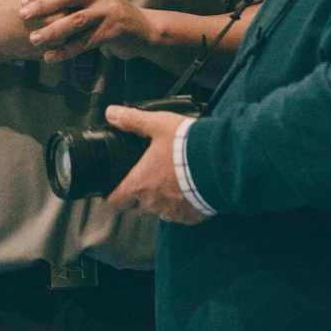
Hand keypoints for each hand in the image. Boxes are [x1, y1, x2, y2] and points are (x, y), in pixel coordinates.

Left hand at [19, 0, 150, 63]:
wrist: (141, 30)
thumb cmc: (108, 13)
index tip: (22, 0)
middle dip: (42, 5)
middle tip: (23, 15)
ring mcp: (109, 10)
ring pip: (75, 20)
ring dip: (52, 31)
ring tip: (34, 40)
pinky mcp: (113, 31)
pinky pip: (85, 42)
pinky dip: (66, 50)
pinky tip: (50, 57)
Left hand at [103, 107, 206, 224]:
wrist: (219, 163)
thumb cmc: (186, 146)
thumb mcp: (157, 125)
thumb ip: (132, 121)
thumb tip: (112, 113)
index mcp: (139, 184)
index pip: (114, 202)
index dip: (111, 198)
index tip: (113, 194)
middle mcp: (153, 203)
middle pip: (136, 208)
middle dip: (138, 197)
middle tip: (147, 181)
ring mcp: (172, 213)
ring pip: (159, 211)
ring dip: (162, 201)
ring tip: (172, 183)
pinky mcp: (191, 217)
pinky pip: (181, 215)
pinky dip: (182, 206)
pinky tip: (189, 191)